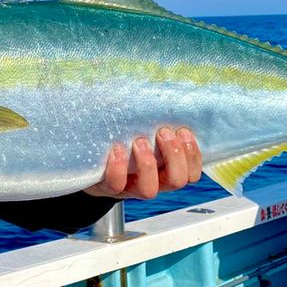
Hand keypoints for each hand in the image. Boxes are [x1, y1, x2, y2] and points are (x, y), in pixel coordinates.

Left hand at [84, 127, 202, 199]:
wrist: (94, 163)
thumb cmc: (126, 141)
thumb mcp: (146, 132)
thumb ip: (159, 122)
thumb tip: (170, 95)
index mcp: (168, 170)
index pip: (192, 173)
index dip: (193, 154)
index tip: (183, 131)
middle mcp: (154, 183)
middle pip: (177, 181)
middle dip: (174, 155)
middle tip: (163, 133)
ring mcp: (132, 188)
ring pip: (149, 190)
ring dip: (148, 164)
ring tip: (139, 141)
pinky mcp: (109, 188)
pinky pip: (117, 184)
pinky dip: (118, 167)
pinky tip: (117, 149)